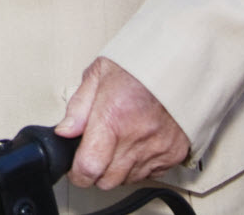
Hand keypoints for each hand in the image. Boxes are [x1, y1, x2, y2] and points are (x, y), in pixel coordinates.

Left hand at [56, 57, 189, 190]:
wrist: (179, 63)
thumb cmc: (138, 66)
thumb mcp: (98, 74)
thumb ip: (78, 107)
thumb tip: (64, 132)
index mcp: (113, 117)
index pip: (89, 167)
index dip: (77, 172)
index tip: (75, 166)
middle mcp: (137, 138)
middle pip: (107, 180)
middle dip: (96, 171)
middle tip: (96, 150)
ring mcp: (158, 149)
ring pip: (127, 179)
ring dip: (118, 168)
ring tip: (119, 141)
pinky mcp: (174, 154)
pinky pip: (150, 174)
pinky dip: (140, 165)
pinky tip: (138, 144)